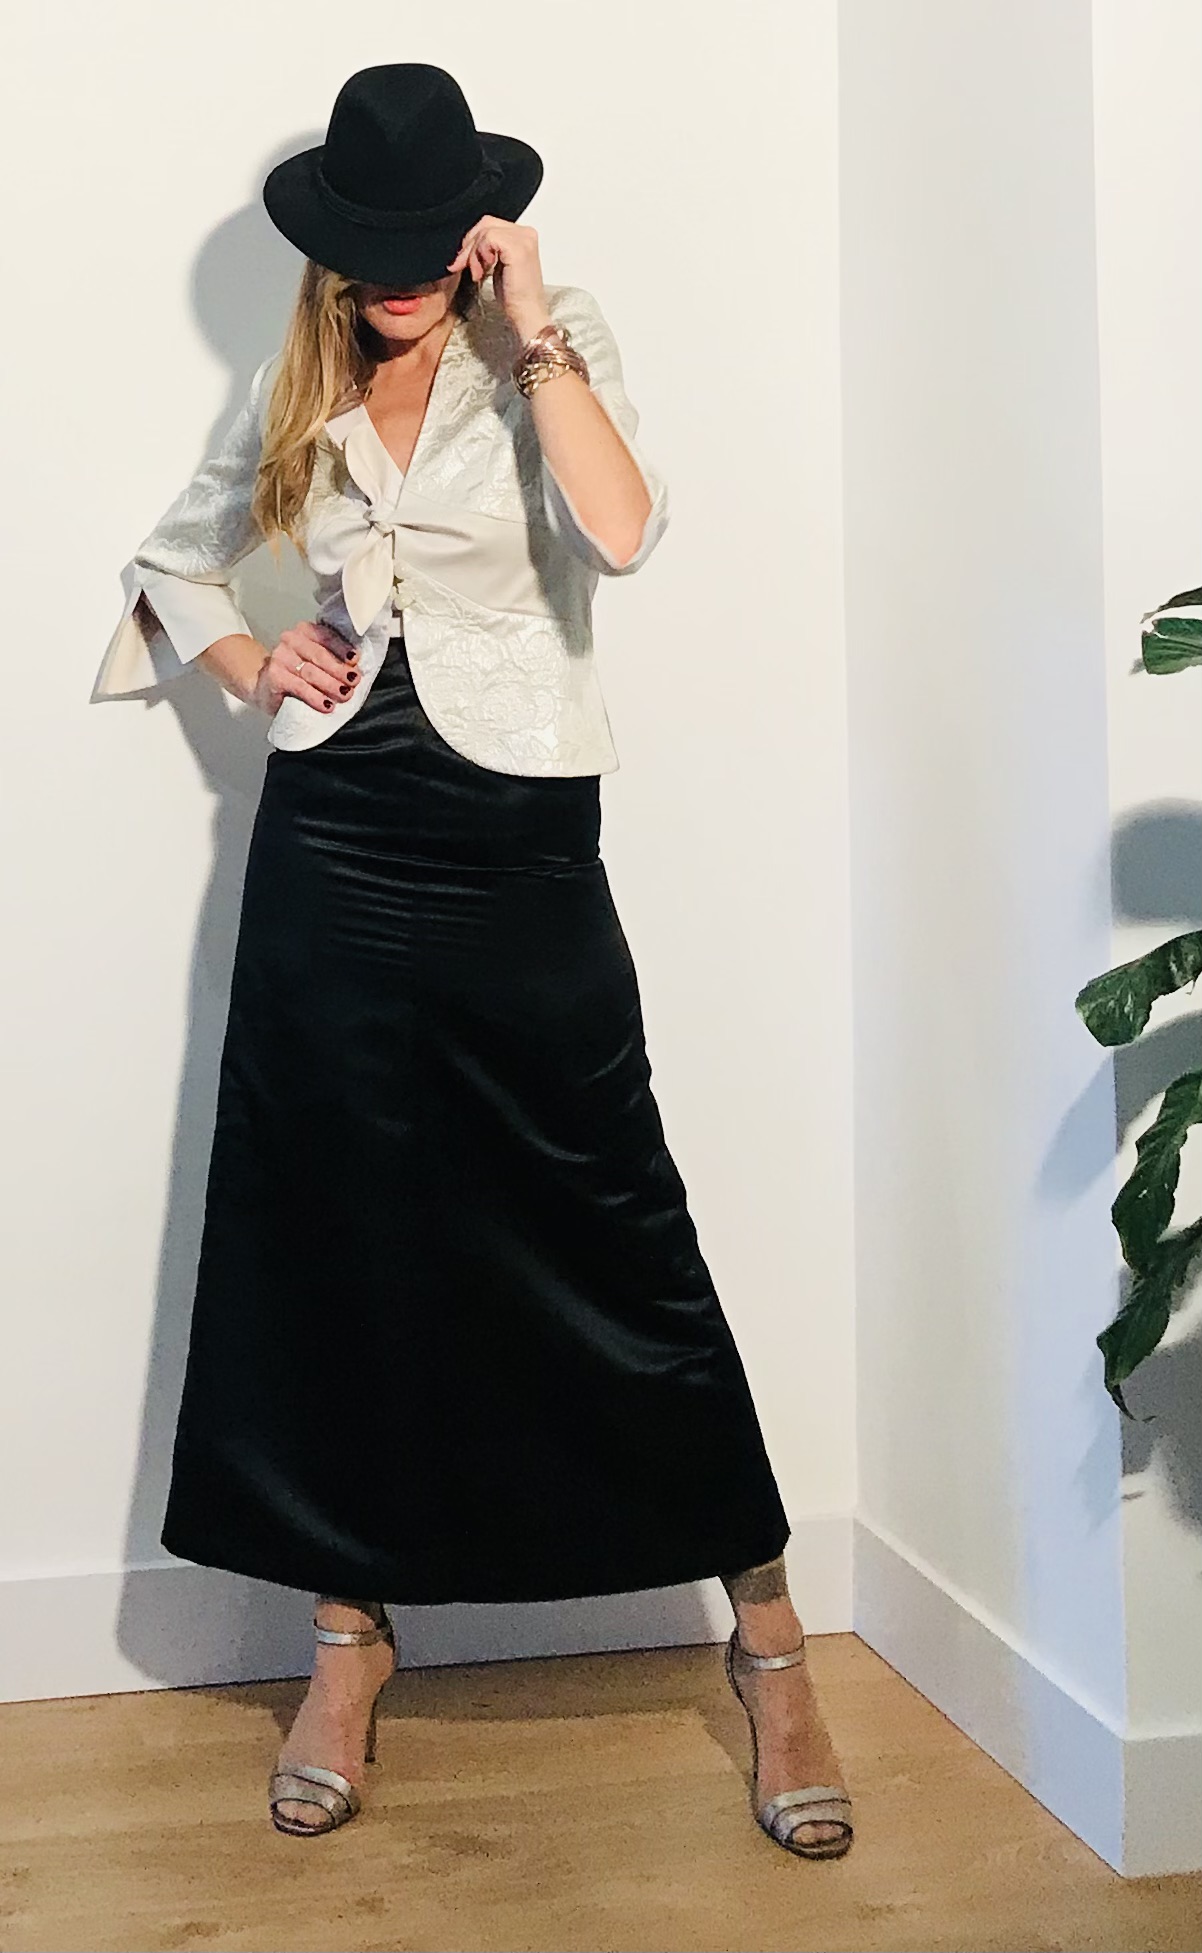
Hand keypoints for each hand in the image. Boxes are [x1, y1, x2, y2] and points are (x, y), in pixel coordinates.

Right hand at [250, 620, 359, 716]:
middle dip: (340, 670)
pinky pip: (300, 687)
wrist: (265, 686)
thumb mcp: (313, 659)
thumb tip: (356, 668)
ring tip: (345, 694)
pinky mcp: (275, 677)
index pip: (326, 636)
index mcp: (304, 631)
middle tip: (353, 682)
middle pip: (320, 655)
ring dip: (331, 685)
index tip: (355, 661)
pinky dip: (316, 697)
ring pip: (311, 672)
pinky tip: (327, 705)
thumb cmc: (295, 672)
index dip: (343, 649)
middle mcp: (290, 640)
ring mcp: (280, 658)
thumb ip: (331, 656)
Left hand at [446, 216, 550, 342]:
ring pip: (485, 231)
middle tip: (461, 265)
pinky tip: (483, 272)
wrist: (526, 315)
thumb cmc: (515, 297)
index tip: (462, 260)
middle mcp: (526, 233)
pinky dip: (480, 255)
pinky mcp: (517, 247)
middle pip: (486, 223)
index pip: (490, 224)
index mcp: (523, 236)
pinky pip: (488, 239)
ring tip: (477, 273)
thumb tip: (465, 244)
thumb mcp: (497, 266)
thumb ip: (487, 250)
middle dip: (469, 245)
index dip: (472, 240)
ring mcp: (523, 239)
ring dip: (473, 254)